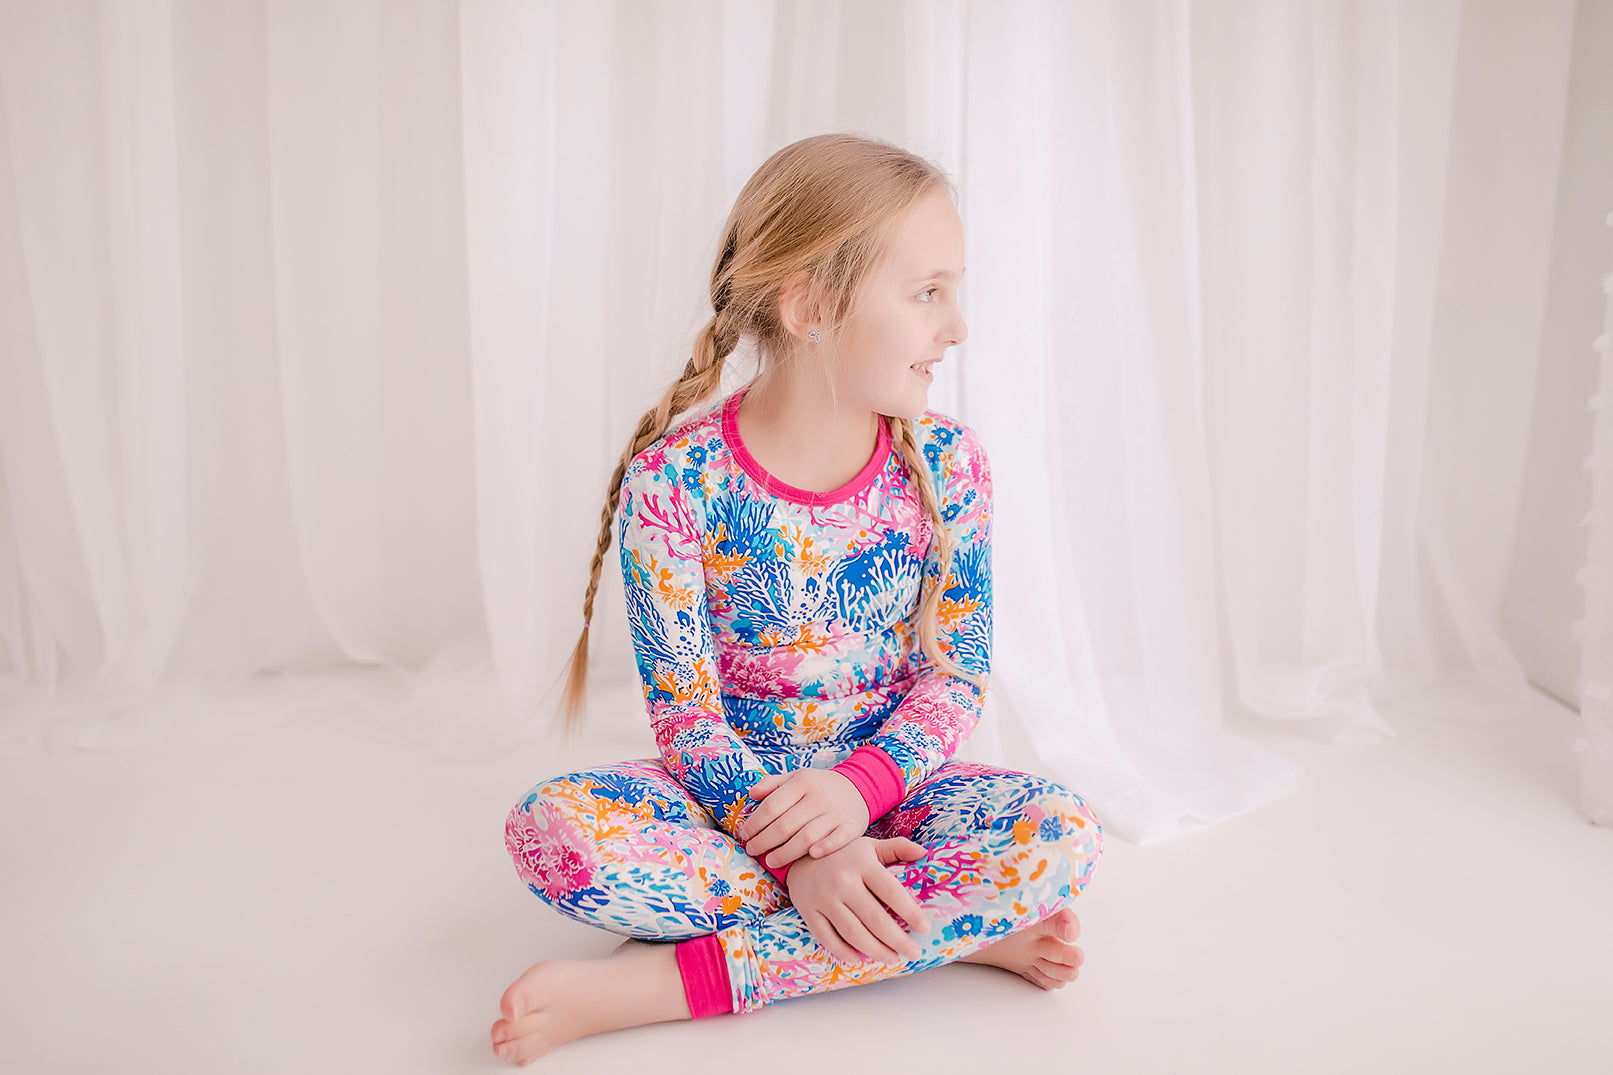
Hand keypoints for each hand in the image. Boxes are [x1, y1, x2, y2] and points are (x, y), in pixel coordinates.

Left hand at [737, 768, 870, 872]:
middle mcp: (819, 797)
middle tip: (752, 850)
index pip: (772, 806)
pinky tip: (811, 856)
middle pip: (785, 825)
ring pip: (807, 836)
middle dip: (764, 841)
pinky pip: (838, 839)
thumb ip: (772, 784)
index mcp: (803, 782)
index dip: (754, 823)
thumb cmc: (819, 786)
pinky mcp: (852, 827)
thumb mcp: (796, 777)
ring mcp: (836, 813)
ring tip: (770, 861)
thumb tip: (751, 794)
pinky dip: (825, 847)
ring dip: (785, 852)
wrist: (859, 787)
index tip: (744, 835)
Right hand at [785, 836, 933, 964]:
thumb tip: (924, 853)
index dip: (910, 912)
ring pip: (853, 933)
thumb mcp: (869, 846)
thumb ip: (897, 849)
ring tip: (893, 959)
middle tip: (914, 953)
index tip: (925, 928)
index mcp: (862, 864)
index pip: (891, 891)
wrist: (796, 851)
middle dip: (898, 940)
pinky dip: (844, 953)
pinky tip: (860, 960)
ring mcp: (824, 898)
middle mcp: (843, 881)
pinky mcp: (808, 911)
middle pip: (874, 918)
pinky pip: (828, 938)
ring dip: (875, 951)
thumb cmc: (842, 853)